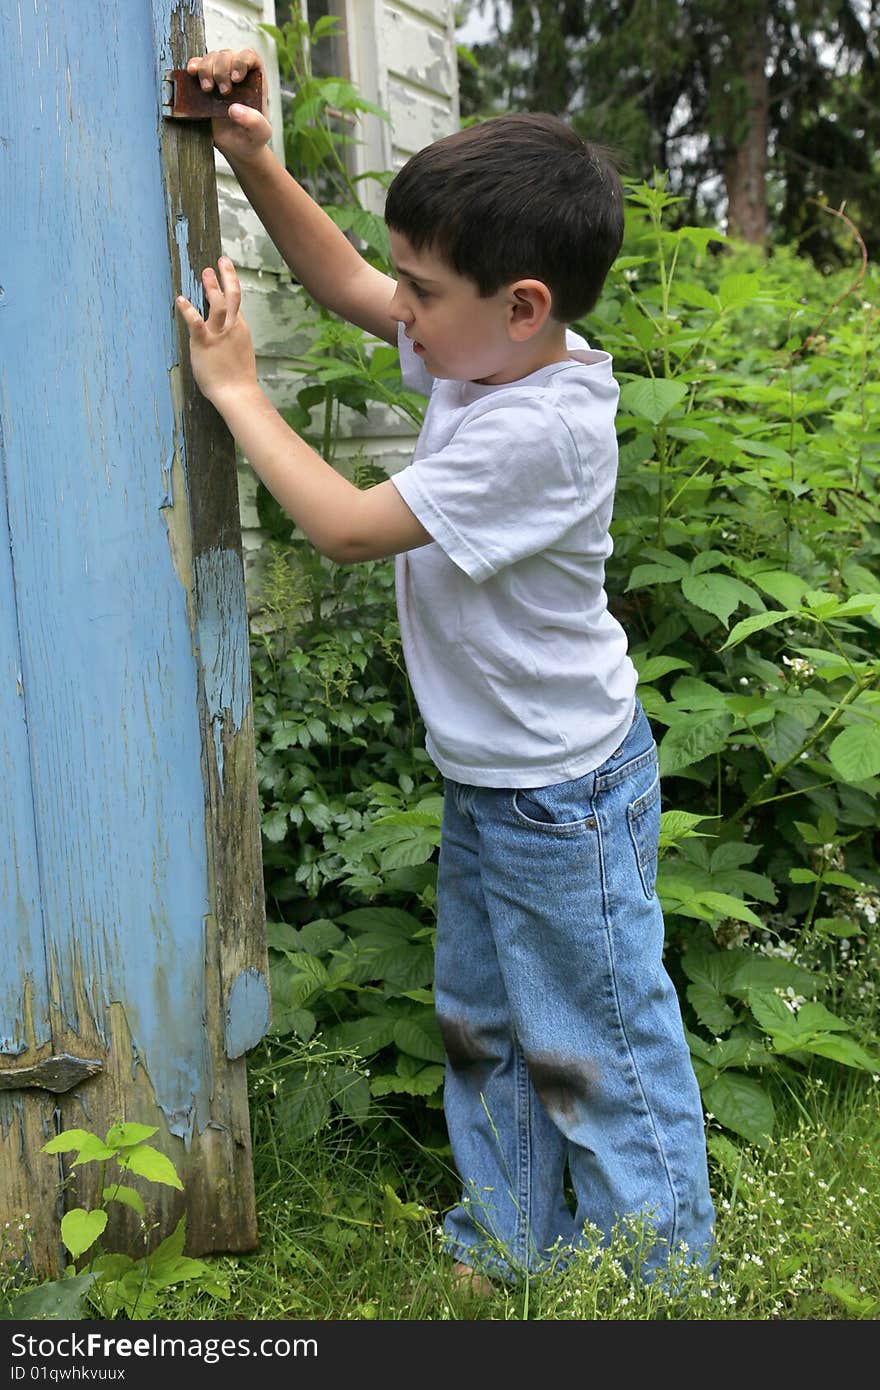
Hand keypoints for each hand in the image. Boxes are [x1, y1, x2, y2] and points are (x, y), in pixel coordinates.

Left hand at [176, 257, 258, 407]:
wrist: (237, 394)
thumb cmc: (237, 381)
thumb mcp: (239, 355)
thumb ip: (232, 342)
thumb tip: (226, 341)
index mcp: (240, 330)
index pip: (236, 304)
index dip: (231, 288)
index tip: (226, 277)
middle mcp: (231, 327)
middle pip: (233, 296)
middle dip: (227, 276)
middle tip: (221, 261)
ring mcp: (219, 334)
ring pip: (218, 302)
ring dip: (212, 285)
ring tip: (206, 272)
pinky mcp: (204, 342)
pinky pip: (195, 322)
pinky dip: (187, 310)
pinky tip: (180, 299)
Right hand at [185, 48, 271, 163]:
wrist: (237, 148)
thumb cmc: (252, 138)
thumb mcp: (260, 134)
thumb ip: (254, 122)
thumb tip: (234, 109)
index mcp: (255, 80)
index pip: (249, 56)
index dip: (241, 61)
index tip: (235, 79)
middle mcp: (237, 73)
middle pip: (227, 55)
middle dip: (221, 70)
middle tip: (222, 91)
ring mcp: (220, 76)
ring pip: (211, 58)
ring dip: (206, 69)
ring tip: (207, 90)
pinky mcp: (205, 82)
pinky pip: (197, 65)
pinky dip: (194, 65)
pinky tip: (191, 72)